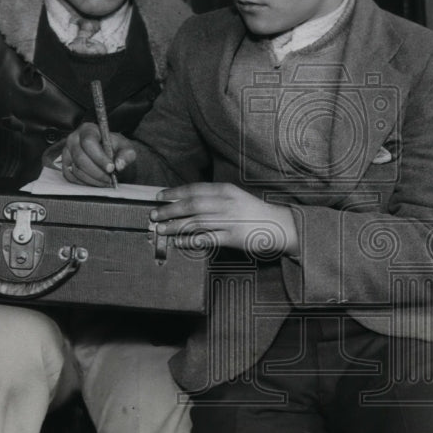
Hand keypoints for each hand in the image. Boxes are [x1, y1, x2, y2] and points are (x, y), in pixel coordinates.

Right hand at [62, 122, 136, 185]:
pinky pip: (71, 177)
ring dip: (92, 180)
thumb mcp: (125, 148)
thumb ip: (127, 154)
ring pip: (76, 169)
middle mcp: (73, 139)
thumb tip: (119, 165)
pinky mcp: (64, 165)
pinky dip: (84, 183)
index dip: (99, 157)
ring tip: (106, 182)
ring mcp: (66, 152)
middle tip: (110, 179)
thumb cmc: (115, 148)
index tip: (111, 168)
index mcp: (88, 129)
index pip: (89, 142)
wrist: (107, 154)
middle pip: (80, 158)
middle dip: (97, 172)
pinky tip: (96, 183)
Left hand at [150, 183, 298, 257]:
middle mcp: (226, 203)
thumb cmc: (253, 211)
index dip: (174, 192)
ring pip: (196, 222)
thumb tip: (186, 201)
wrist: (278, 225)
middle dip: (170, 210)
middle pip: (191, 205)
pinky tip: (179, 242)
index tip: (159, 196)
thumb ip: (213, 198)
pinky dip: (191, 241)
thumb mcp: (234, 197)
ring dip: (176, 226)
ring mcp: (230, 221)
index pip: (194, 189)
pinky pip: (207, 239)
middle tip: (154, 215)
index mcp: (225, 191)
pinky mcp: (233, 238)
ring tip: (161, 230)